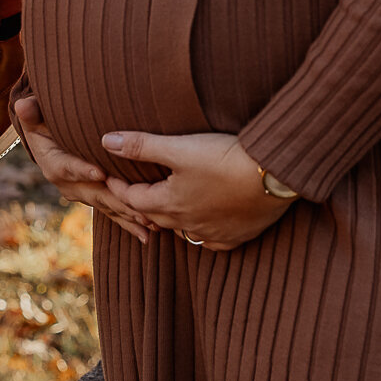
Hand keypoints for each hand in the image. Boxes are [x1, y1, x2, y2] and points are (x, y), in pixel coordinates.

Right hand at [14, 96, 152, 244]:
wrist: (48, 141)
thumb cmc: (45, 123)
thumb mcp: (35, 116)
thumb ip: (32, 112)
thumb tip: (22, 105)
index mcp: (53, 164)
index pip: (67, 168)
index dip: (82, 170)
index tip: (100, 173)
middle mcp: (68, 185)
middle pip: (94, 193)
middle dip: (117, 201)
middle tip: (139, 207)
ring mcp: (83, 195)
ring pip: (107, 206)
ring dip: (128, 215)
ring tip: (150, 224)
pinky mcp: (96, 199)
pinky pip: (113, 212)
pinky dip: (131, 221)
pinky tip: (149, 233)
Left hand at [103, 130, 296, 250]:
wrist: (274, 175)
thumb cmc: (224, 158)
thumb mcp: (179, 148)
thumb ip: (141, 145)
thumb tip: (106, 140)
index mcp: (171, 203)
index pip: (134, 200)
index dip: (119, 187)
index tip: (109, 178)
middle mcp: (189, 224)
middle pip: (156, 216)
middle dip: (141, 204)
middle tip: (131, 193)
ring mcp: (214, 233)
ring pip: (183, 230)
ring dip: (170, 218)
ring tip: (164, 206)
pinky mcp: (237, 236)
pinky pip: (211, 240)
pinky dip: (201, 230)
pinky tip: (203, 225)